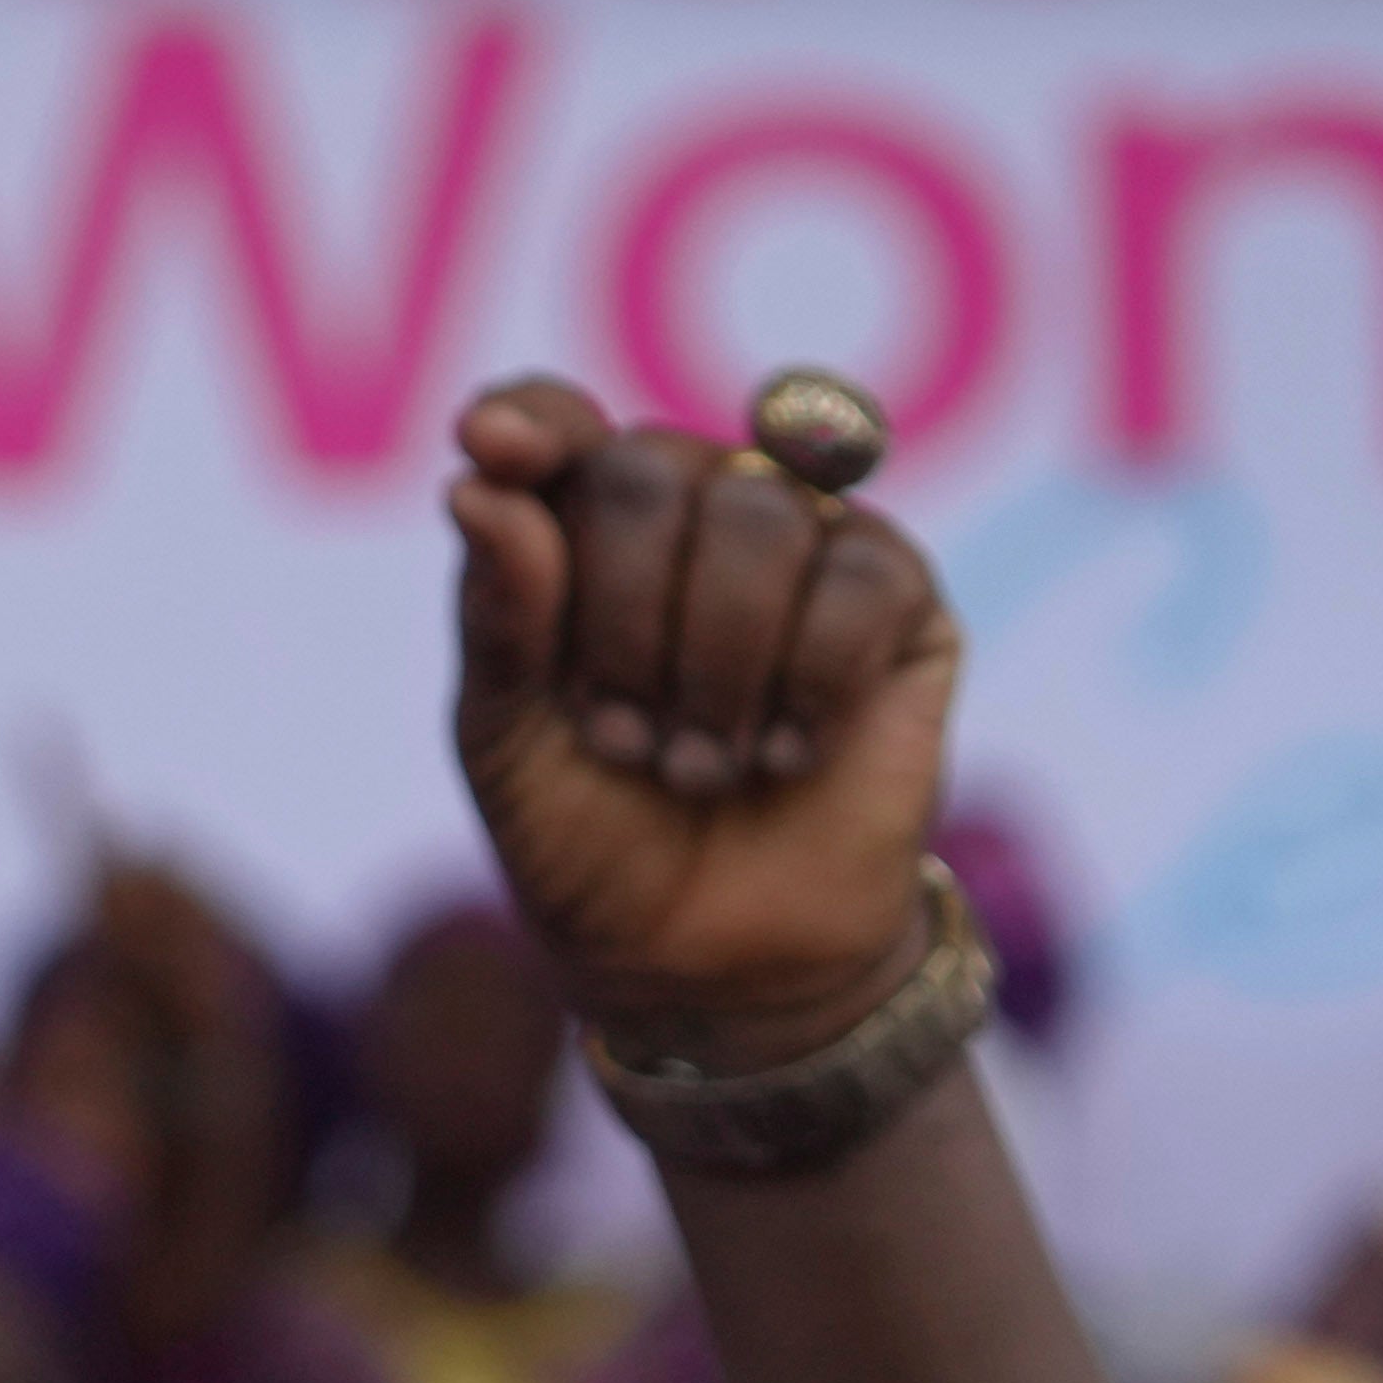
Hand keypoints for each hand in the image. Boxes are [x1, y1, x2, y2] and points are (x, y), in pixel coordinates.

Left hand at [443, 372, 964, 1072]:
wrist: (703, 960)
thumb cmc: (587, 841)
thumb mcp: (505, 739)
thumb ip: (498, 614)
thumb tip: (482, 484)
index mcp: (577, 536)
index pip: (559, 429)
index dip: (534, 422)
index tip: (492, 443)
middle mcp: (692, 519)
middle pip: (650, 471)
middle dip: (619, 621)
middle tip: (622, 735)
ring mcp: (803, 547)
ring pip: (759, 515)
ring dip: (709, 667)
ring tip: (696, 763)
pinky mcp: (900, 601)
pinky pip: (857, 579)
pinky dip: (805, 683)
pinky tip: (784, 754)